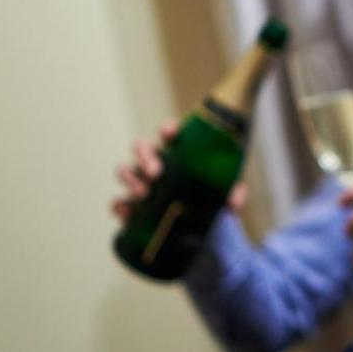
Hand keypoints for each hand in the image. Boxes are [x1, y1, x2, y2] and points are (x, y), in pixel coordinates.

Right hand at [112, 118, 247, 220]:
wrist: (201, 221)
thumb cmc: (211, 195)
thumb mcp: (225, 192)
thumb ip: (232, 193)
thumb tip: (233, 204)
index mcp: (178, 151)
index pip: (169, 132)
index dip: (167, 130)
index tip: (170, 135)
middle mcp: (157, 162)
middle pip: (141, 148)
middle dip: (145, 157)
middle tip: (156, 173)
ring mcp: (142, 182)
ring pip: (125, 170)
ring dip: (130, 178)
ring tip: (142, 193)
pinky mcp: (134, 204)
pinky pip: (119, 201)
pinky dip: (119, 205)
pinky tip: (126, 211)